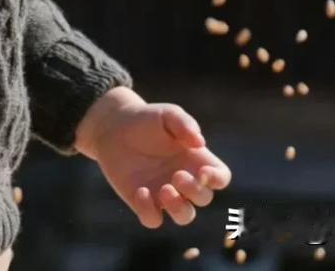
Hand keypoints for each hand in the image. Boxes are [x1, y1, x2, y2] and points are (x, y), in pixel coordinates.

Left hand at [75, 87, 231, 228]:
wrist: (114, 127)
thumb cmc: (146, 118)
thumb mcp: (166, 114)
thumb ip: (184, 124)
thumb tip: (200, 143)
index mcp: (196, 159)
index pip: (220, 177)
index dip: (217, 179)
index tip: (203, 172)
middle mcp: (184, 180)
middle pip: (204, 198)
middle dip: (195, 191)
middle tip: (177, 175)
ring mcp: (165, 193)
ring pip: (184, 216)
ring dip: (179, 208)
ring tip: (164, 189)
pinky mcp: (143, 202)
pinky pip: (153, 220)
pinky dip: (149, 212)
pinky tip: (140, 191)